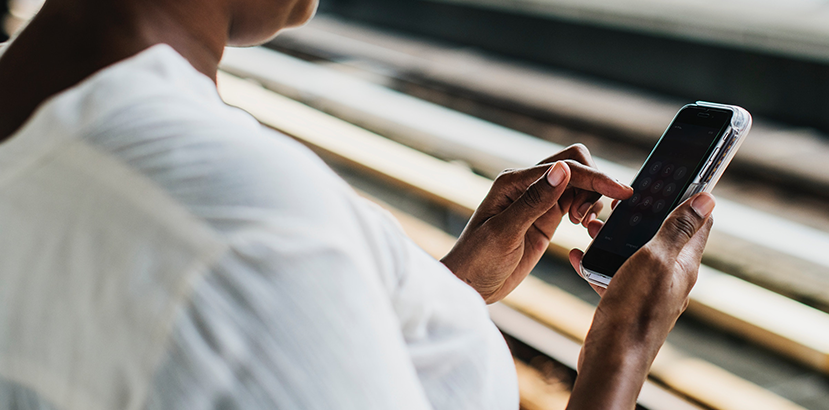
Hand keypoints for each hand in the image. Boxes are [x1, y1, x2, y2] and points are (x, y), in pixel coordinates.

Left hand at [441, 144, 632, 303]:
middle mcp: (526, 185)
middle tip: (584, 218)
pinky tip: (582, 226)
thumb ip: (535, 201)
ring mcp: (537, 200)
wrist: (470, 284)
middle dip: (593, 184)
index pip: (564, 167)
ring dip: (590, 198)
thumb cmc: (478, 259)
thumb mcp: (505, 233)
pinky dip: (587, 208)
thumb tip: (563, 170)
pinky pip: (575, 201)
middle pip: (574, 164)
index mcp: (513, 181)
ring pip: (578, 182)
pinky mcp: (545, 217)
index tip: (622, 192)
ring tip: (581, 224)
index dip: (595, 177)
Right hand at [566, 193, 715, 409]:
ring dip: (614, 236)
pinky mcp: (625, 302)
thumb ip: (679, 228)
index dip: (686, 198)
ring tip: (592, 224)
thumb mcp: (657, 258)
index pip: (696, 222)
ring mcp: (647, 290)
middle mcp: (670, 276)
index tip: (669, 179)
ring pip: (632, 253)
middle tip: (617, 202)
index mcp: (684, 262)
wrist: (611, 357)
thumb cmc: (636, 308)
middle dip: (640, 215)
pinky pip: (611, 274)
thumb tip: (707, 198)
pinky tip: (578, 255)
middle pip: (660, 235)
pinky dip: (596, 262)